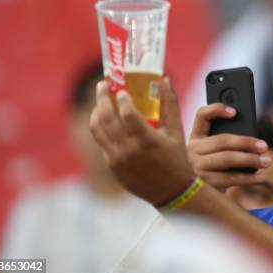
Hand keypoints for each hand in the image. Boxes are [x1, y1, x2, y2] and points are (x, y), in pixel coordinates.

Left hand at [89, 77, 192, 205]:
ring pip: (98, 130)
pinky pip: (101, 142)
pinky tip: (106, 119)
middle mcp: (129, 150)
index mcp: (148, 141)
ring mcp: (117, 159)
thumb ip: (170, 103)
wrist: (171, 192)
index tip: (121, 89)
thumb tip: (165, 79)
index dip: (122, 99)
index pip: (128, 114)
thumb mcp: (176, 131)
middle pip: (107, 118)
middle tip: (102, 85)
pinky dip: (101, 127)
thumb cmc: (176, 159)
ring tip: (101, 101)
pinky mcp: (111, 166)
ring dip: (96, 111)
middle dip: (102, 98)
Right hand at [187, 103, 270, 190]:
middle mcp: (191, 150)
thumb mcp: (213, 151)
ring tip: (266, 161)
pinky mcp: (203, 184)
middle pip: (221, 140)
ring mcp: (195, 167)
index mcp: (195, 136)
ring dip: (250, 160)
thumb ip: (225, 141)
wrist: (195, 196)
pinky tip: (260, 177)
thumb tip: (253, 139)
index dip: (217, 109)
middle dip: (246, 142)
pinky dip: (248, 179)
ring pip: (226, 159)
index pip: (202, 115)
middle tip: (264, 146)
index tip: (235, 111)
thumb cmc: (213, 168)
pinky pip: (229, 179)